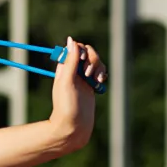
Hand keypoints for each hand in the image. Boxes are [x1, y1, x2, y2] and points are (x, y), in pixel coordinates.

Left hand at [49, 36, 106, 151]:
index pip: (75, 48)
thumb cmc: (66, 106)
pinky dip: (102, 75)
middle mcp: (73, 70)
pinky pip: (100, 72)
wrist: (74, 127)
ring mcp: (83, 77)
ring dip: (98, 68)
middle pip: (88, 53)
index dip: (81, 50)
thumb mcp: (67, 82)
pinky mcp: (91, 85)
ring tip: (94, 81)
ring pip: (96, 62)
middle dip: (92, 60)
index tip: (81, 60)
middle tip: (88, 75)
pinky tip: (99, 84)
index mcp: (64, 67)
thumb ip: (70, 61)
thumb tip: (72, 40)